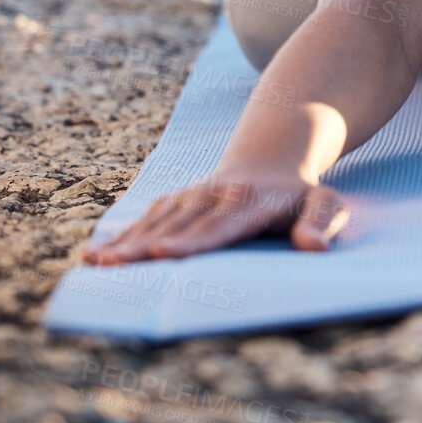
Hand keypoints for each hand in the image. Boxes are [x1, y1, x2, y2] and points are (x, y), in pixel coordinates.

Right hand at [82, 169, 351, 264]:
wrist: (272, 156)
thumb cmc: (300, 194)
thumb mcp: (325, 202)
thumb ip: (322, 222)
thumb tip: (314, 248)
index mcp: (252, 202)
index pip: (221, 225)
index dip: (193, 240)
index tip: (166, 254)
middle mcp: (216, 196)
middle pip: (179, 225)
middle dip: (145, 246)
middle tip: (114, 266)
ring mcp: (193, 196)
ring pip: (157, 221)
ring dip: (126, 242)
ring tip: (96, 263)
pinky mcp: (177, 201)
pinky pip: (149, 219)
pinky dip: (124, 236)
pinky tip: (97, 255)